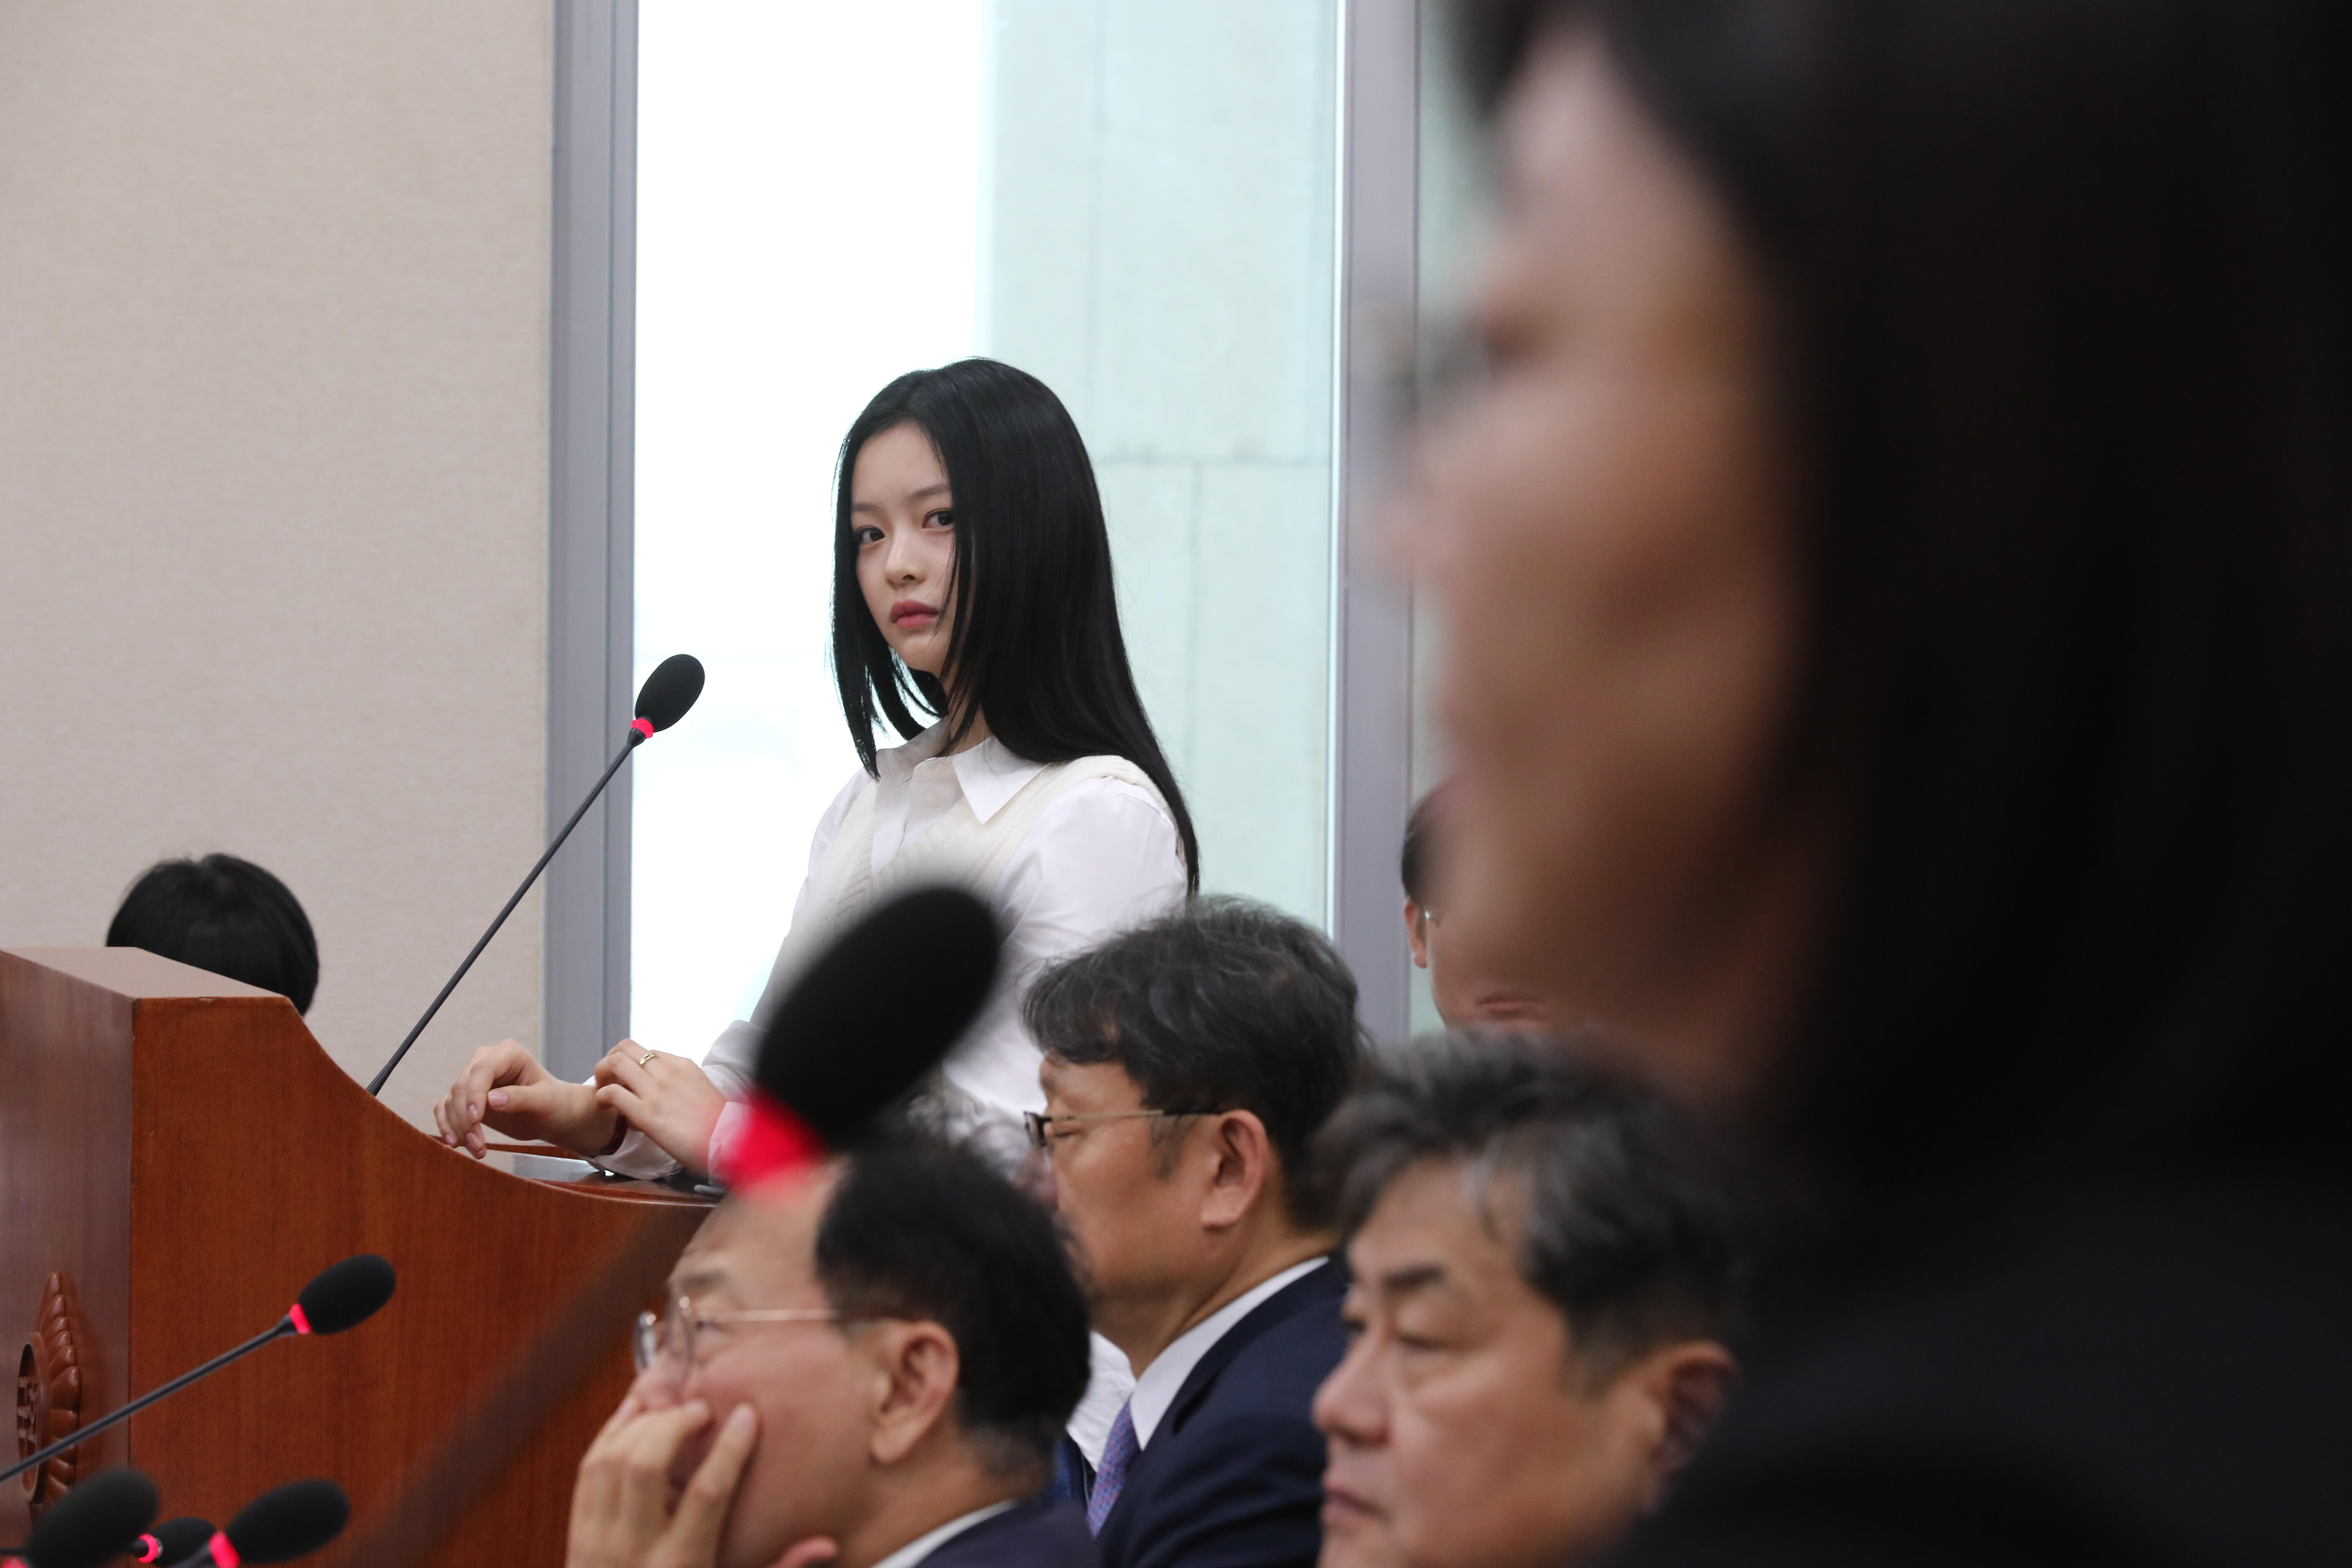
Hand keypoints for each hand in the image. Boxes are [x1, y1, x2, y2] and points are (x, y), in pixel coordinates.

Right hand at [434, 1039, 616, 1158]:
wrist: (551, 1114)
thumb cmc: (553, 1103)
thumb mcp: (544, 1101)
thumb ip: (521, 1098)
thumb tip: (492, 1099)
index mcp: (508, 1053)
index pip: (482, 1070)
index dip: (475, 1095)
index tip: (477, 1120)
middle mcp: (486, 1060)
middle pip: (463, 1086)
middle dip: (467, 1118)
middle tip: (478, 1146)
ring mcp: (474, 1078)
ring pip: (452, 1100)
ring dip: (459, 1128)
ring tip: (477, 1151)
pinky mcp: (466, 1096)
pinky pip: (446, 1108)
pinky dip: (448, 1126)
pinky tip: (456, 1143)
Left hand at [567, 1396, 827, 1567]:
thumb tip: (827, 1544)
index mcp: (681, 1565)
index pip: (707, 1494)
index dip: (730, 1449)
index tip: (748, 1415)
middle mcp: (634, 1550)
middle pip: (646, 1466)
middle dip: (675, 1425)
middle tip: (703, 1410)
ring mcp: (597, 1541)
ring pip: (612, 1461)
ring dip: (641, 1424)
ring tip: (674, 1410)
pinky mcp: (576, 1534)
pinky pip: (587, 1470)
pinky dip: (609, 1434)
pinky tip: (634, 1412)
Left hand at [594, 1044, 727, 1176]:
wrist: (727, 1141)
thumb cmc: (717, 1123)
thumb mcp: (700, 1089)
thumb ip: (680, 1083)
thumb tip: (663, 1091)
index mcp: (681, 1064)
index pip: (647, 1052)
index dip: (632, 1063)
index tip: (629, 1080)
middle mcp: (666, 1071)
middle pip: (625, 1047)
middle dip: (610, 1060)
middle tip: (607, 1079)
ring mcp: (655, 1090)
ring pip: (615, 1063)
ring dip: (601, 1074)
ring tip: (602, 1090)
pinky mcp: (645, 1113)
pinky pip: (612, 1093)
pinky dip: (601, 1096)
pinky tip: (603, 1106)